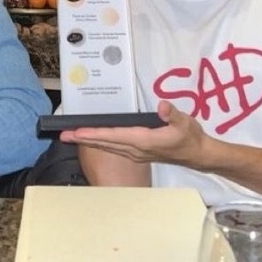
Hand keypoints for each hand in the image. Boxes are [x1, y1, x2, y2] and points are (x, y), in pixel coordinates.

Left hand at [60, 100, 208, 169]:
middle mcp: (136, 149)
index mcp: (143, 140)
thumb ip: (172, 114)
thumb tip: (161, 106)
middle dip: (84, 139)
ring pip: (108, 147)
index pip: (113, 136)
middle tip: (64, 135)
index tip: (77, 132)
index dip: (95, 134)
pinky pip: (115, 149)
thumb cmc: (190, 137)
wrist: (198, 154)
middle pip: (105, 143)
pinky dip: (102, 143)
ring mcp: (137, 154)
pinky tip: (95, 141)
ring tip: (73, 137)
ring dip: (90, 142)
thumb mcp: (184, 122)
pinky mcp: (139, 154)